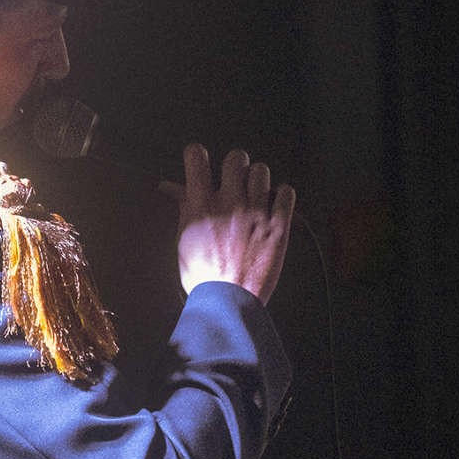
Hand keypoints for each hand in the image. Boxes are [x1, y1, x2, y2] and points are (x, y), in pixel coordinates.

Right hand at [172, 144, 294, 303]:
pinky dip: (281, 195)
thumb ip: (184, 207)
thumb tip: (173, 187)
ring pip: (262, 171)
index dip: (198, 156)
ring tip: (254, 196)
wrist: (227, 301)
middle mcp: (229, 202)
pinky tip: (273, 206)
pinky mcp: (278, 225)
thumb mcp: (185, 238)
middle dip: (234, 167)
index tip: (201, 164)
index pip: (196, 156)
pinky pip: (286, 192)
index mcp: (200, 205)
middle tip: (234, 182)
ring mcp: (255, 212)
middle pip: (236, 158)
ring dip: (257, 181)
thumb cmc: (202, 273)